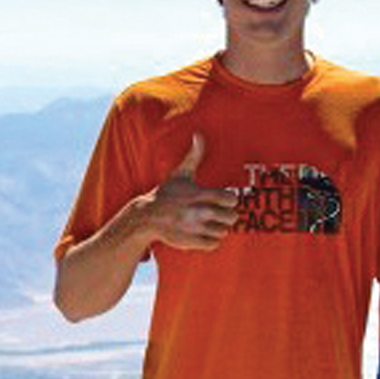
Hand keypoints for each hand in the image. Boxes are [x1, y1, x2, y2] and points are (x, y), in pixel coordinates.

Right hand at [148, 135, 237, 249]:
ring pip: (223, 231)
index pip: (230, 199)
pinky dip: (212, 239)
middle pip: (232, 217)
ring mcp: (195, 228)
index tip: (224, 199)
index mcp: (198, 194)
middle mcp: (198, 212)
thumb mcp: (180, 174)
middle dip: (228, 215)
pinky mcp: (191, 242)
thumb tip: (198, 135)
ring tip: (211, 223)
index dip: (230, 199)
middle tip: (220, 213)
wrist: (148, 217)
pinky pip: (214, 244)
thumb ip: (194, 156)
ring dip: (220, 228)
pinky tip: (205, 232)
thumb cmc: (167, 194)